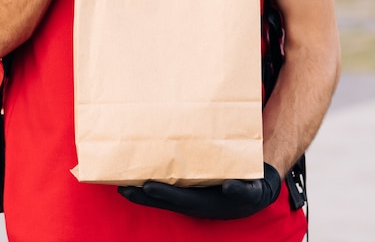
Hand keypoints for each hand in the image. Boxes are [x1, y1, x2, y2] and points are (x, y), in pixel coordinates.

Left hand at [118, 163, 281, 219]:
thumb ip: (241, 190)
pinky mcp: (188, 188)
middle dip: (142, 195)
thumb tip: (229, 186)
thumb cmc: (250, 191)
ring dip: (142, 189)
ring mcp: (188, 196)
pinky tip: (140, 172)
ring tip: (122, 182)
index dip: (164, 194)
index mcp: (206, 203)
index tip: (148, 186)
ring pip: (161, 194)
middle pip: (163, 199)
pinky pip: (167, 185)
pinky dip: (153, 180)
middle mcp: (193, 201)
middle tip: (122, 187)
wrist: (253, 192)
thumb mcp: (251, 192)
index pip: (181, 198)